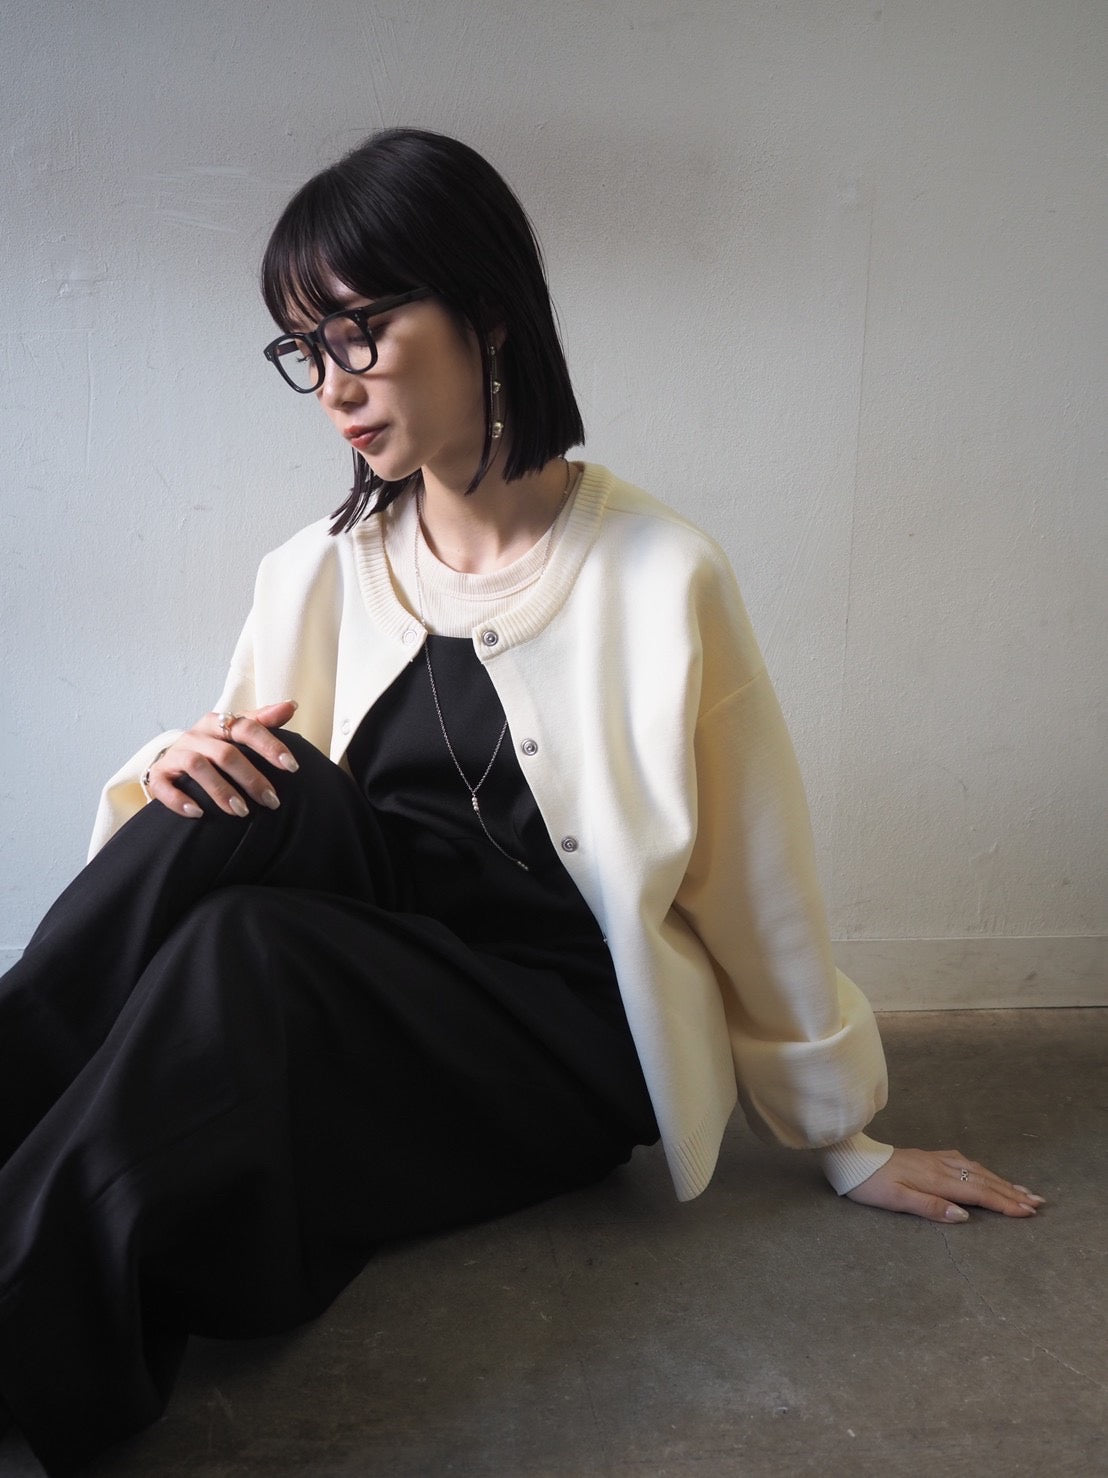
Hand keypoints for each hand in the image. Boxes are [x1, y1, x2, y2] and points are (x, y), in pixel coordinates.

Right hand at [143, 701, 299, 818]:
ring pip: (198, 768)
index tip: (293, 766)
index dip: (270, 746)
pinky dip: (180, 800)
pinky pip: (165, 786)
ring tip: (242, 812)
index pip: (247, 728)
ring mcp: (176, 754)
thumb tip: (291, 705)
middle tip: (272, 801)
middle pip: (226, 754)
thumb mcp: (236, 731)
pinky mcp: (158, 775)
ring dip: (221, 791)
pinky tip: (198, 813)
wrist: (173, 761)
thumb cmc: (214, 746)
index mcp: (218, 722)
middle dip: (251, 779)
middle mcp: (196, 735)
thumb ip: (263, 720)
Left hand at [845, 1147, 1044, 1222]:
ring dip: (1002, 1180)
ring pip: (977, 1170)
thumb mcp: (896, 1200)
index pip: (977, 1193)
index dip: (1004, 1203)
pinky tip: (987, 1173)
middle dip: (1012, 1192)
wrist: (853, 1158)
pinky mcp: (929, 1156)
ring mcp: (936, 1159)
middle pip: (983, 1180)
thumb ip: (930, 1208)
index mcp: (936, 1180)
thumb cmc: (871, 1184)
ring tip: (1023, 1190)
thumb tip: (964, 1216)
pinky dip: (984, 1171)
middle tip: (1038, 1203)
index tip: (1027, 1213)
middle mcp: (941, 1167)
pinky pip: (965, 1163)